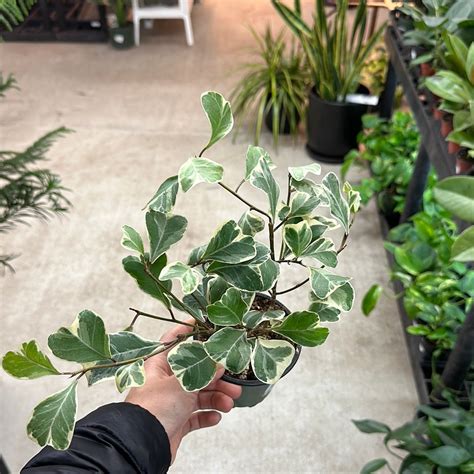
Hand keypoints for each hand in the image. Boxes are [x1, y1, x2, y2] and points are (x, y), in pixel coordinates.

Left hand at [125, 322, 241, 461]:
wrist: (142, 445)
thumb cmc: (154, 408)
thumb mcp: (183, 383)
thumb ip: (204, 372)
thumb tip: (220, 364)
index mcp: (159, 365)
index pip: (174, 341)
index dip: (187, 331)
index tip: (202, 323)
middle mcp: (164, 382)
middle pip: (195, 372)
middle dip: (216, 377)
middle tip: (233, 382)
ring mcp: (170, 403)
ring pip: (199, 395)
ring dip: (216, 398)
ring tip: (229, 403)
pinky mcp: (175, 422)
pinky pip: (196, 415)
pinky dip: (207, 415)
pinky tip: (216, 416)